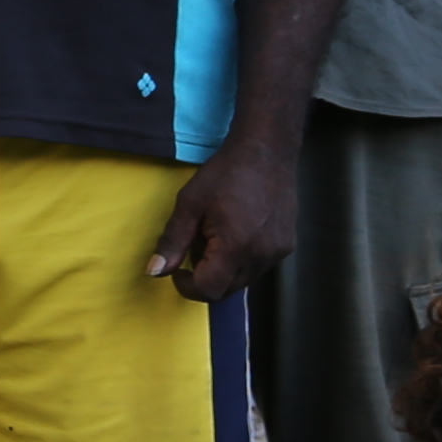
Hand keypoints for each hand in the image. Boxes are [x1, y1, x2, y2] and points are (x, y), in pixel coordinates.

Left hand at [149, 135, 298, 305]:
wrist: (267, 150)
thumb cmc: (226, 173)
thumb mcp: (189, 203)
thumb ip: (173, 241)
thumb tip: (155, 271)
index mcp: (235, 247)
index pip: (208, 290)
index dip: (186, 286)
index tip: (178, 269)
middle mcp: (261, 256)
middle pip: (226, 291)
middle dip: (204, 279)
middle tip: (195, 248)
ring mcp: (277, 253)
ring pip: (243, 281)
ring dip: (223, 272)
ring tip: (215, 238)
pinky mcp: (286, 246)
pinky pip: (258, 268)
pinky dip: (241, 262)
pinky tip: (237, 234)